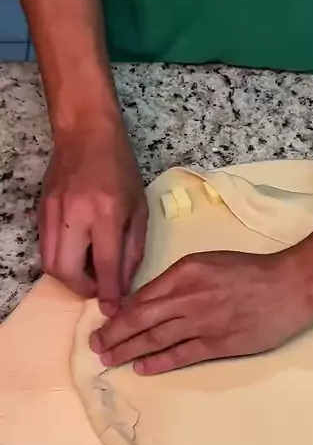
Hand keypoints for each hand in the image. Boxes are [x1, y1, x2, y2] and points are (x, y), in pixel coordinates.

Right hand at [39, 123, 147, 314]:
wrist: (85, 133)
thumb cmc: (120, 169)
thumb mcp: (139, 208)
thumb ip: (132, 249)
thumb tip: (125, 284)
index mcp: (107, 213)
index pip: (105, 264)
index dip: (109, 293)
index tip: (112, 310)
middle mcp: (76, 215)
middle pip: (66, 271)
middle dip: (83, 289)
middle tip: (99, 287)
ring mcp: (53, 213)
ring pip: (50, 264)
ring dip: (69, 277)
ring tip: (89, 272)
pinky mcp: (41, 211)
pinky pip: (45, 248)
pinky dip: (61, 260)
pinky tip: (77, 254)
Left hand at [90, 248, 312, 373]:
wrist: (289, 285)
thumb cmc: (250, 270)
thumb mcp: (208, 262)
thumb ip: (179, 280)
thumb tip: (150, 300)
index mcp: (184, 273)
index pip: (141, 297)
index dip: (119, 314)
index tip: (104, 324)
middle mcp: (188, 297)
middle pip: (140, 319)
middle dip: (114, 335)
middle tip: (95, 347)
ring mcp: (202, 322)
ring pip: (156, 339)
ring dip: (129, 351)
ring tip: (110, 360)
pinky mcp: (218, 343)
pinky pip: (181, 355)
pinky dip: (159, 362)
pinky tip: (142, 368)